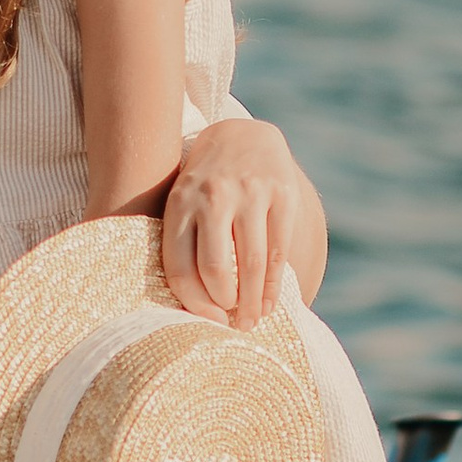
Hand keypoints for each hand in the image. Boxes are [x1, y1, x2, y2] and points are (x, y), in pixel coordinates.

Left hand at [161, 117, 318, 325]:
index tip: (206, 322)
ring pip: (251, 264)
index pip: (180, 268)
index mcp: (180, 204)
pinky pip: (278, 251)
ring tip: (252, 320)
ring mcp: (249, 194)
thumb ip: (183, 242)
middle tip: (232, 325)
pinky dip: (274, 284)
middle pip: (216, 270)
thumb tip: (189, 305)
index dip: (194, 304)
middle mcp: (212, 197)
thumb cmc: (206, 185)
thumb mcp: (182, 202)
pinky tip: (270, 302)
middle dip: (225, 306)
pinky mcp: (282, 193)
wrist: (243, 136)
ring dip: (253, 302)